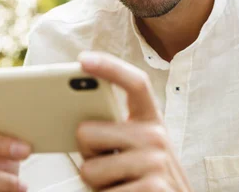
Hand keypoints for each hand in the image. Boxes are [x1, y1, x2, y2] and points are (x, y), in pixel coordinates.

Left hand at [76, 51, 192, 191]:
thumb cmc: (147, 179)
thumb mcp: (139, 149)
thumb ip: (117, 130)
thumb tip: (81, 121)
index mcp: (152, 121)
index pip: (136, 83)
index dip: (110, 67)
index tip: (83, 60)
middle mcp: (157, 137)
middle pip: (87, 132)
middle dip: (86, 153)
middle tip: (106, 164)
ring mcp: (156, 163)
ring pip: (88, 169)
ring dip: (95, 184)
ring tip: (118, 185)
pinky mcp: (152, 188)